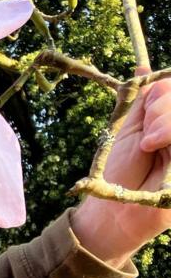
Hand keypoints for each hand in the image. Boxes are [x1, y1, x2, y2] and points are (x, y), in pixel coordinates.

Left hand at [73, 66, 170, 266]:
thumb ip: (142, 101)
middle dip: (164, 107)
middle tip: (147, 133)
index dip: (166, 91)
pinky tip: (158, 148)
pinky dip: (170, 135)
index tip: (149, 99)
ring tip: (150, 145)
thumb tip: (142, 67)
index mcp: (169, 121)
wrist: (114, 210)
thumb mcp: (130, 129)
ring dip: (167, 123)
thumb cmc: (119, 173)